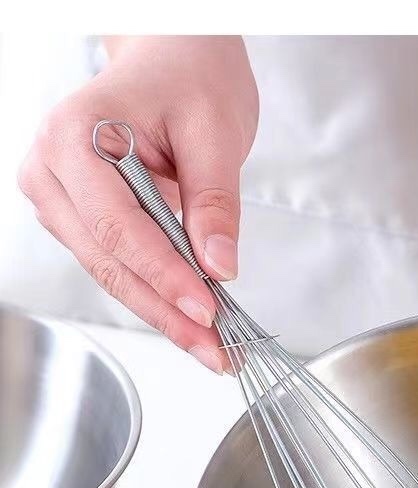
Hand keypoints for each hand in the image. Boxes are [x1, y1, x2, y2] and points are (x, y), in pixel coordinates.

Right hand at [18, 36, 258, 373]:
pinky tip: (191, 323)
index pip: (119, 226)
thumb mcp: (215, 132)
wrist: (173, 59)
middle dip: (167, 312)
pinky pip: (117, 266)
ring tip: (212, 348)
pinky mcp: (80, 218)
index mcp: (74, 136)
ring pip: (111, 273)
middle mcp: (51, 170)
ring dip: (163, 314)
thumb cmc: (189, 78)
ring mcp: (60, 198)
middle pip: (109, 261)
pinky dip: (156, 296)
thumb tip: (218, 267)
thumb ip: (215, 202)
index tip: (208, 311)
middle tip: (216, 351)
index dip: (165, 276)